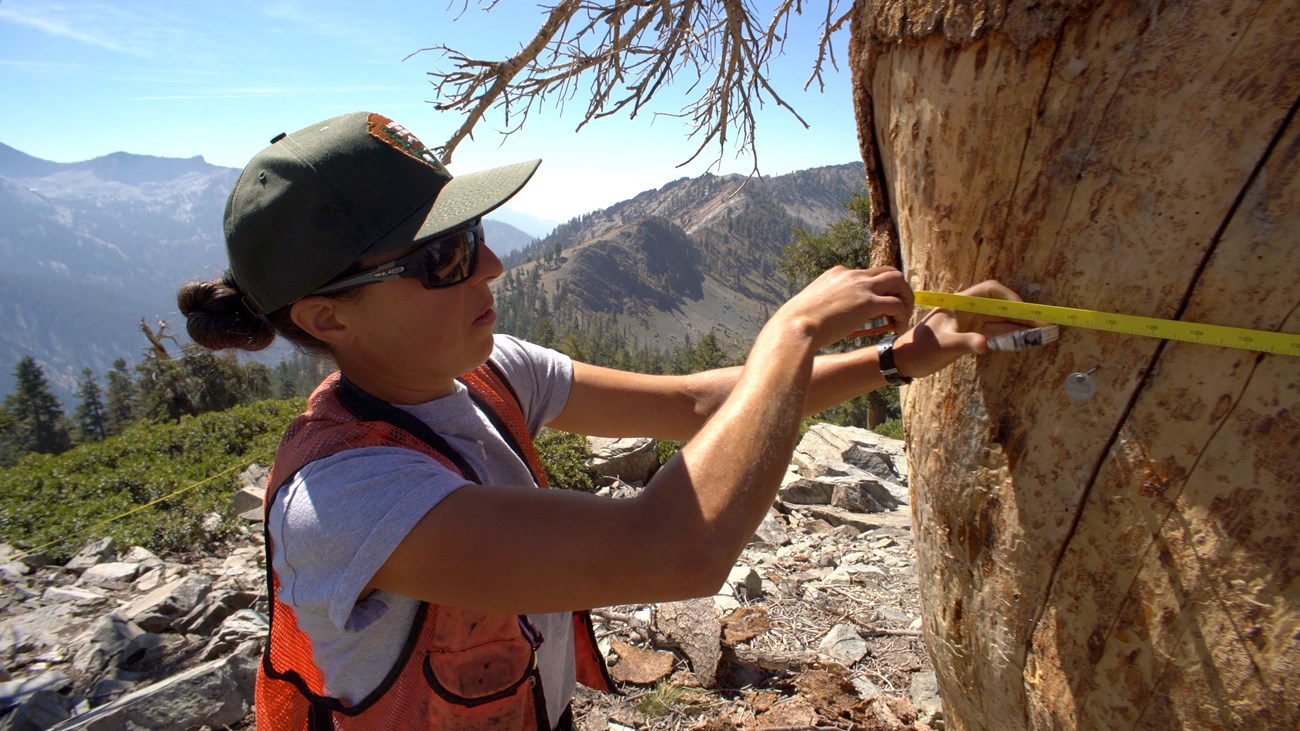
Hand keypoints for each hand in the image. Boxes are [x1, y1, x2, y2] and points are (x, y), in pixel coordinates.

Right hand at [773, 266, 913, 350]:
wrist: (795, 326)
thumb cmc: (797, 322)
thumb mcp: (812, 305)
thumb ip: (824, 304)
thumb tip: (823, 315)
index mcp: (838, 273)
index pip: (867, 274)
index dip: (876, 290)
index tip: (876, 309)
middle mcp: (852, 274)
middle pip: (888, 271)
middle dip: (898, 289)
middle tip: (898, 309)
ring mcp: (862, 287)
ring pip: (898, 281)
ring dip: (905, 299)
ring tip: (902, 318)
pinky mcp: (869, 303)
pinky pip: (897, 305)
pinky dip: (902, 316)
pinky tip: (897, 329)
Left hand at [890, 280, 1043, 378]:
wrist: (905, 361)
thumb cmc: (920, 348)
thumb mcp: (943, 345)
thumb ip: (965, 343)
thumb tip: (985, 345)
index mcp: (961, 304)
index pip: (991, 291)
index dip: (1010, 298)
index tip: (1025, 312)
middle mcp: (968, 310)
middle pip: (1000, 306)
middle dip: (1021, 314)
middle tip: (1043, 325)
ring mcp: (970, 323)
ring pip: (1000, 320)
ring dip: (1019, 326)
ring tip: (1040, 333)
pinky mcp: (970, 335)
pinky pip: (995, 332)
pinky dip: (1009, 336)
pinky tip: (1023, 340)